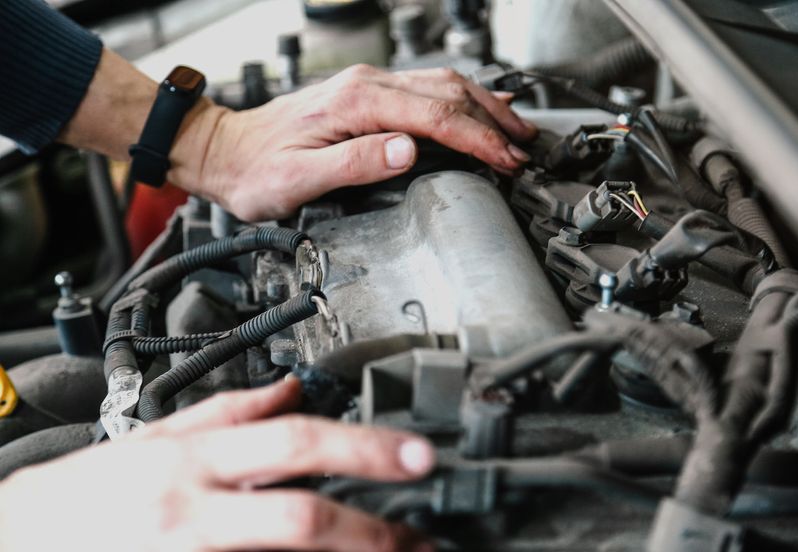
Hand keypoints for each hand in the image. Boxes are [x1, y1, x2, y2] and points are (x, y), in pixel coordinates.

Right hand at [0, 378, 436, 551]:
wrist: (12, 543)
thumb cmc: (82, 494)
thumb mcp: (155, 437)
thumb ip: (228, 410)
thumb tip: (289, 388)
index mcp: (193, 458)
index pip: (291, 441)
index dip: (360, 448)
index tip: (414, 455)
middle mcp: (193, 510)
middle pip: (298, 515)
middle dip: (373, 530)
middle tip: (424, 538)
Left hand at [180, 64, 536, 219]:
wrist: (226, 152)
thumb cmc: (256, 172)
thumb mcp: (299, 180)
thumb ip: (356, 164)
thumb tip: (408, 151)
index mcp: (356, 103)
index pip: (436, 116)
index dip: (478, 140)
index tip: (506, 161)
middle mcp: (366, 85)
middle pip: (449, 92)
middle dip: (492, 122)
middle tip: (523, 150)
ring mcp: (368, 87)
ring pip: (442, 86)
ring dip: (483, 108)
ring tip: (515, 132)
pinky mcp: (367, 97)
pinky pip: (426, 91)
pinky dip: (461, 102)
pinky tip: (477, 110)